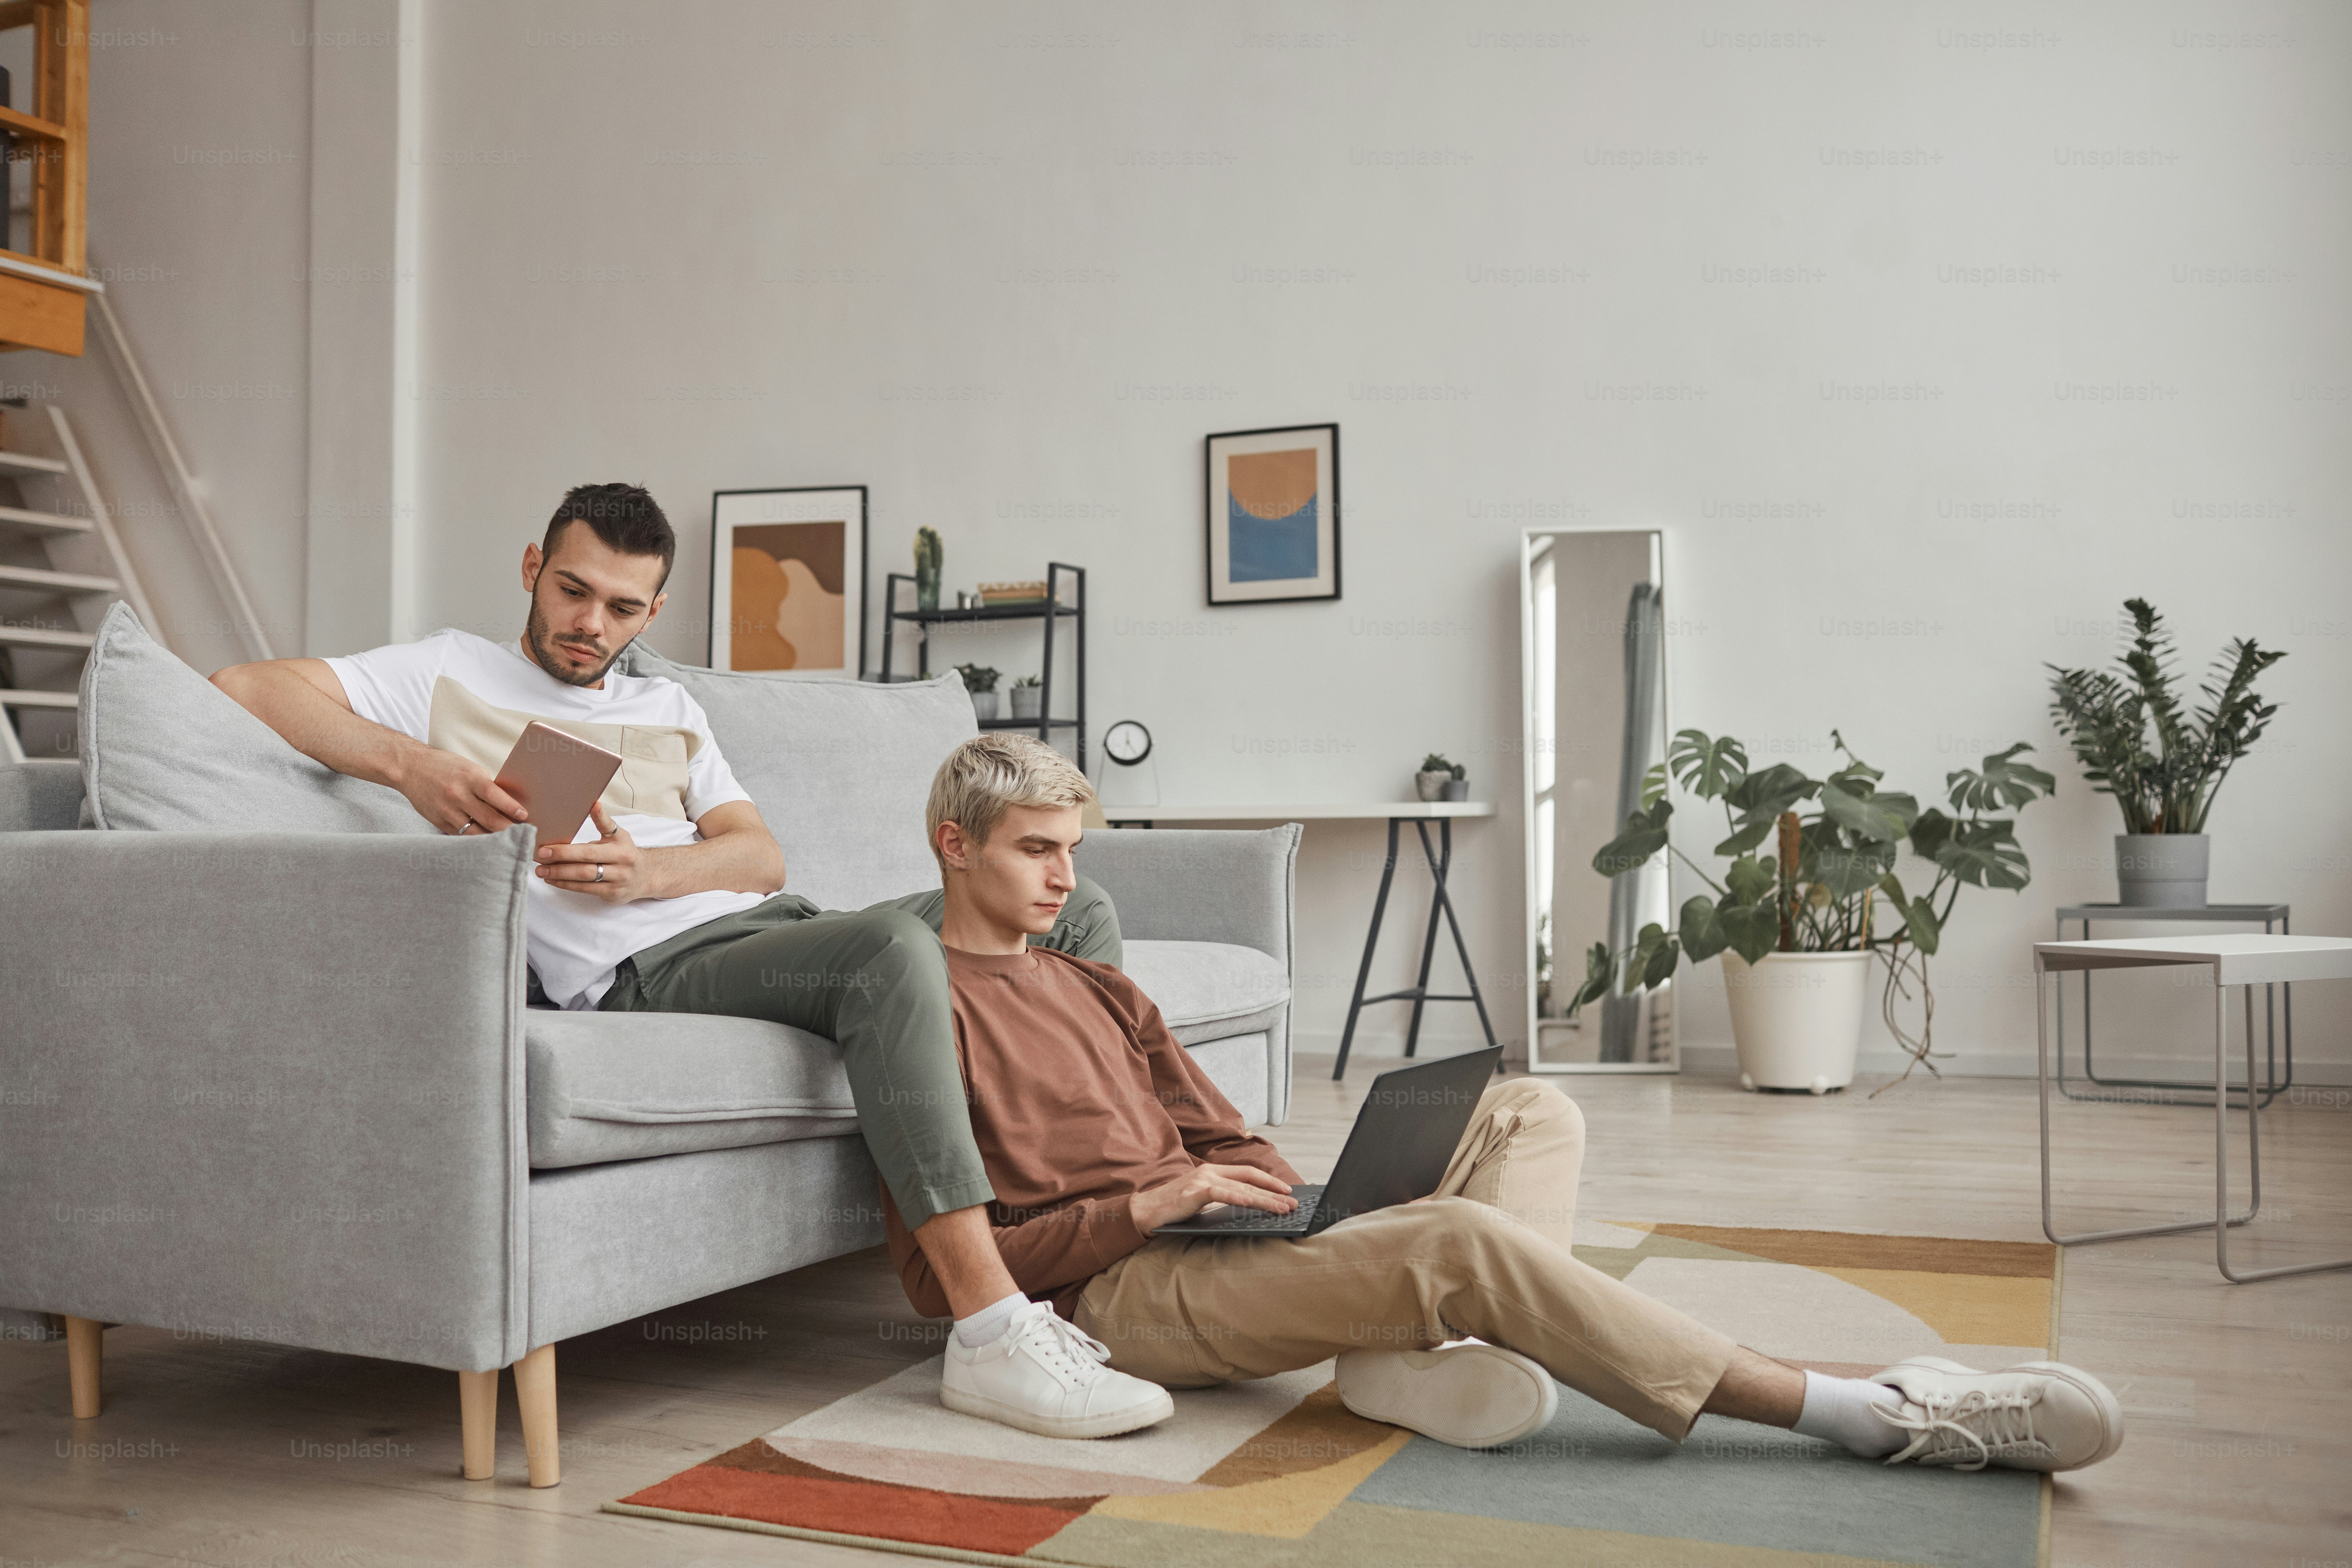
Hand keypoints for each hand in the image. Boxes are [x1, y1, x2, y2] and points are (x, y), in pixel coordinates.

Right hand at [401, 746, 527, 836]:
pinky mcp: (438, 822)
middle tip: (523, 836)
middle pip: (487, 818)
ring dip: (493, 839)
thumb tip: (509, 806)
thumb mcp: (470, 769)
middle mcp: (458, 795)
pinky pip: (460, 836)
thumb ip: (486, 786)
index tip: (525, 816)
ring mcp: (446, 811)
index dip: (511, 807)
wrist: (411, 768)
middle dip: (507, 829)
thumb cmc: (445, 767)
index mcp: (469, 778)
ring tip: (508, 844)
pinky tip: (487, 844)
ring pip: (474, 832)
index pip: (494, 795)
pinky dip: (475, 840)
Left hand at [535, 801, 647, 902]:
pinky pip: (585, 889)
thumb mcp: (618, 835)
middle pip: (586, 862)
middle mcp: (621, 863)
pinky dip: (566, 885)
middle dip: (560, 859)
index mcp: (621, 845)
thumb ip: (603, 822)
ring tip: (541, 871)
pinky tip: (552, 880)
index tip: (547, 845)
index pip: (593, 844)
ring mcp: (617, 880)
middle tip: (540, 856)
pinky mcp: (612, 894)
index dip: (570, 846)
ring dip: (559, 874)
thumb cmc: (625, 852)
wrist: (645, 876)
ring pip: (584, 878)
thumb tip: (593, 803)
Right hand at [1130, 1163, 1294, 1234]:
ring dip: (1265, 1199)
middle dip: (1274, 1193)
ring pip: (1241, 1188)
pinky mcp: (1194, 1191)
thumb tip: (1246, 1206)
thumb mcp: (1202, 1201)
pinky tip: (1253, 1203)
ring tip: (1282, 1208)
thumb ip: (1221, 1199)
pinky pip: (1222, 1194)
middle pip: (1249, 1180)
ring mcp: (1202, 1180)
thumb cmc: (1174, 1209)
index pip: (1247, 1174)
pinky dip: (1239, 1198)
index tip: (1287, 1191)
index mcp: (1212, 1172)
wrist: (1146, 1211)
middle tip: (1293, 1203)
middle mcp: (1209, 1172)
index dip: (1269, 1181)